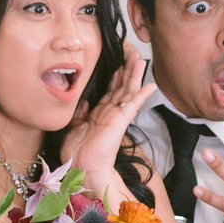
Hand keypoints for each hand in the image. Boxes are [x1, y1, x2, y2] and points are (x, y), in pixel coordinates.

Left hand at [59, 48, 157, 202]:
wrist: (82, 167)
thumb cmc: (77, 152)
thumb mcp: (72, 126)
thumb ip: (78, 113)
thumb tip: (82, 101)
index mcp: (98, 115)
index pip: (109, 92)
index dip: (114, 78)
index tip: (118, 65)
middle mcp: (109, 114)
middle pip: (122, 88)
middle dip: (128, 70)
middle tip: (134, 55)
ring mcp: (116, 117)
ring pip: (128, 91)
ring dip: (135, 75)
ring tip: (141, 60)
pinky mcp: (120, 121)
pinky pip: (133, 105)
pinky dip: (142, 95)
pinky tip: (151, 85)